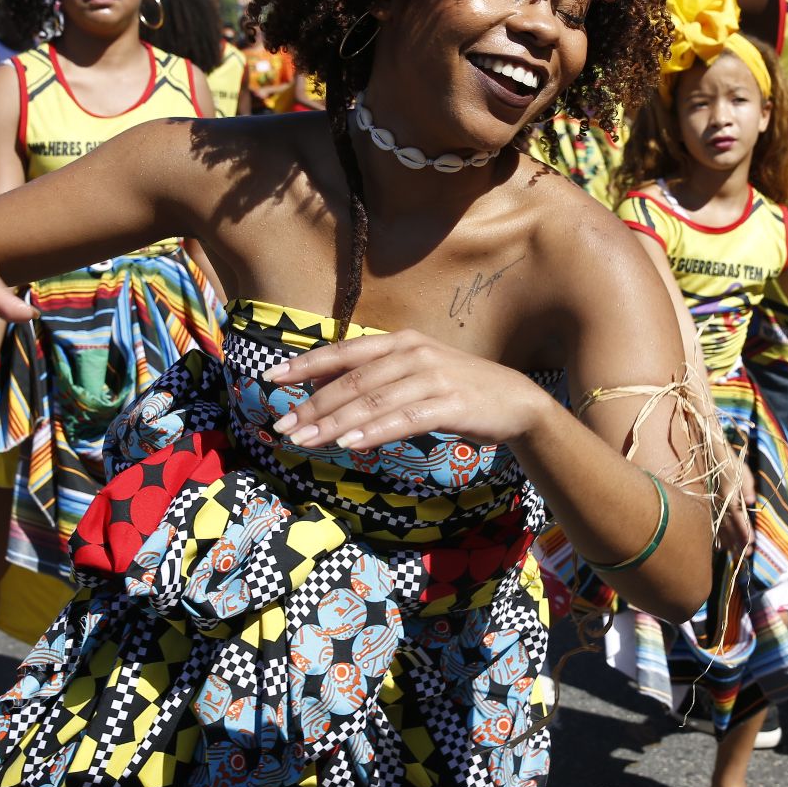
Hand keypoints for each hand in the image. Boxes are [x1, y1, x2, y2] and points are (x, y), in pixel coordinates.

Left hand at [265, 330, 549, 451]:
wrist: (515, 401)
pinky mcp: (449, 404)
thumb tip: (324, 391)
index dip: (305, 364)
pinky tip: (351, 444)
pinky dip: (374, 431)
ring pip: (371, 401)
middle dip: (312, 406)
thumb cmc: (458, 390)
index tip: (272, 379)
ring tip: (306, 441)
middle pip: (351, 381)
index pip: (343, 352)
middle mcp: (413, 353)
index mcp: (401, 342)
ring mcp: (432, 377)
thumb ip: (375, 378)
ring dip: (334, 424)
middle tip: (283, 427)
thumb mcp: (415, 373)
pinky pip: (403, 419)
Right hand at [714, 456, 757, 556]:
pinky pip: (711, 521)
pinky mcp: (706, 502)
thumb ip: (747, 487)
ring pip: (719, 526)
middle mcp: (719, 502)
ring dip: (727, 541)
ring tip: (733, 553)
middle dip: (737, 542)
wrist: (708, 451)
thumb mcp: (743, 471)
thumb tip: (751, 502)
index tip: (751, 545)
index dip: (745, 532)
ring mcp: (711, 503)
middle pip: (729, 527)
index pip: (738, 518)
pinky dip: (716, 533)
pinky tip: (718, 542)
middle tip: (745, 556)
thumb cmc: (729, 460)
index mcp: (730, 495)